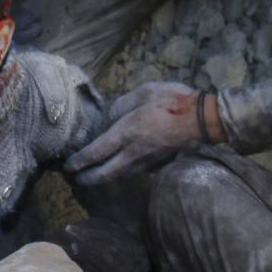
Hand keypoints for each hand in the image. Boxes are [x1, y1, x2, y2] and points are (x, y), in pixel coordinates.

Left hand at [67, 82, 219, 184]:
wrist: (202, 120)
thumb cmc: (173, 101)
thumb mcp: (143, 93)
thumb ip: (122, 105)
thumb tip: (109, 116)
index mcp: (126, 132)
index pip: (96, 153)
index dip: (80, 162)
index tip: (69, 166)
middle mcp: (133, 152)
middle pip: (105, 174)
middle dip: (87, 179)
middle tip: (75, 179)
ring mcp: (146, 162)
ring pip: (119, 176)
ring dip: (103, 178)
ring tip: (91, 177)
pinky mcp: (157, 165)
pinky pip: (134, 172)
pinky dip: (121, 173)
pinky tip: (117, 168)